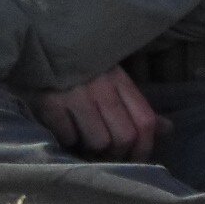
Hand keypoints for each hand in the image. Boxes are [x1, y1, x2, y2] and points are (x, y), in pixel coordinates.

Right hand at [33, 66, 167, 161]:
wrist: (36, 46)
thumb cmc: (79, 69)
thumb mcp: (111, 78)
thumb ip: (136, 105)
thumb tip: (168, 128)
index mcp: (118, 78)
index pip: (144, 121)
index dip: (145, 147)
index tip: (136, 157)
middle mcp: (100, 85)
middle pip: (123, 137)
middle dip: (117, 153)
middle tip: (107, 153)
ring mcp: (74, 94)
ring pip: (97, 141)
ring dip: (91, 148)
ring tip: (83, 140)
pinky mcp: (50, 102)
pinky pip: (68, 137)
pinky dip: (68, 139)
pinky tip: (64, 129)